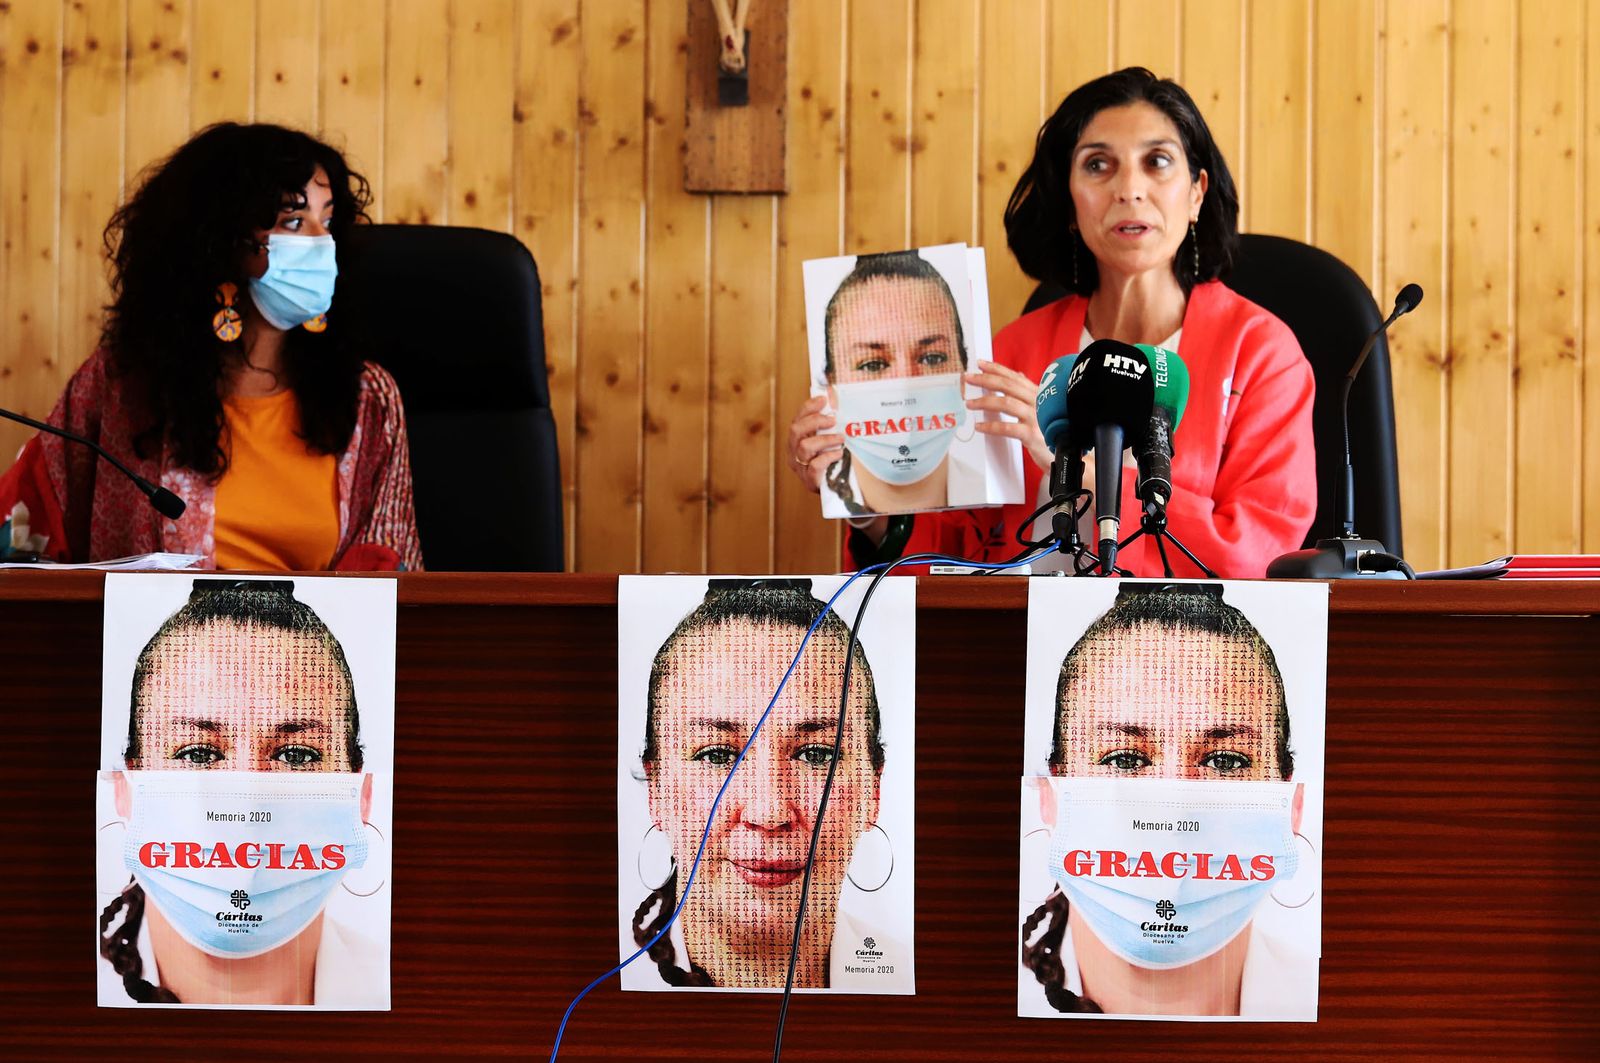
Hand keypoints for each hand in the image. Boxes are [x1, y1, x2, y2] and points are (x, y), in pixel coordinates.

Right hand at [785, 393, 843, 493]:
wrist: (840, 488)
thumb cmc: (834, 459)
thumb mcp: (830, 438)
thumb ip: (829, 421)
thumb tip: (833, 394)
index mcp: (797, 440)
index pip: (797, 419)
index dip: (808, 407)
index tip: (823, 399)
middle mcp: (793, 452)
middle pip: (795, 430)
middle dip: (815, 421)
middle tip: (833, 420)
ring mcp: (800, 467)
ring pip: (804, 447)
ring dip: (825, 439)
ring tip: (841, 439)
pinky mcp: (809, 481)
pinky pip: (814, 466)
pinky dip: (828, 457)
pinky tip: (838, 454)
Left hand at [965, 360, 1053, 474]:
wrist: (1070, 455)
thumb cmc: (1053, 431)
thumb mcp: (1042, 407)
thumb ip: (1029, 392)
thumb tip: (1018, 375)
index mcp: (1039, 395)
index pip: (1015, 377)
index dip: (997, 368)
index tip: (980, 363)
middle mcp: (1039, 402)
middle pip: (1008, 386)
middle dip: (986, 380)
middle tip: (968, 378)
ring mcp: (1037, 418)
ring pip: (1006, 404)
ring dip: (985, 402)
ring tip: (970, 403)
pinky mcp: (1033, 435)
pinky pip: (1008, 428)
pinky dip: (991, 426)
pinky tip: (980, 426)